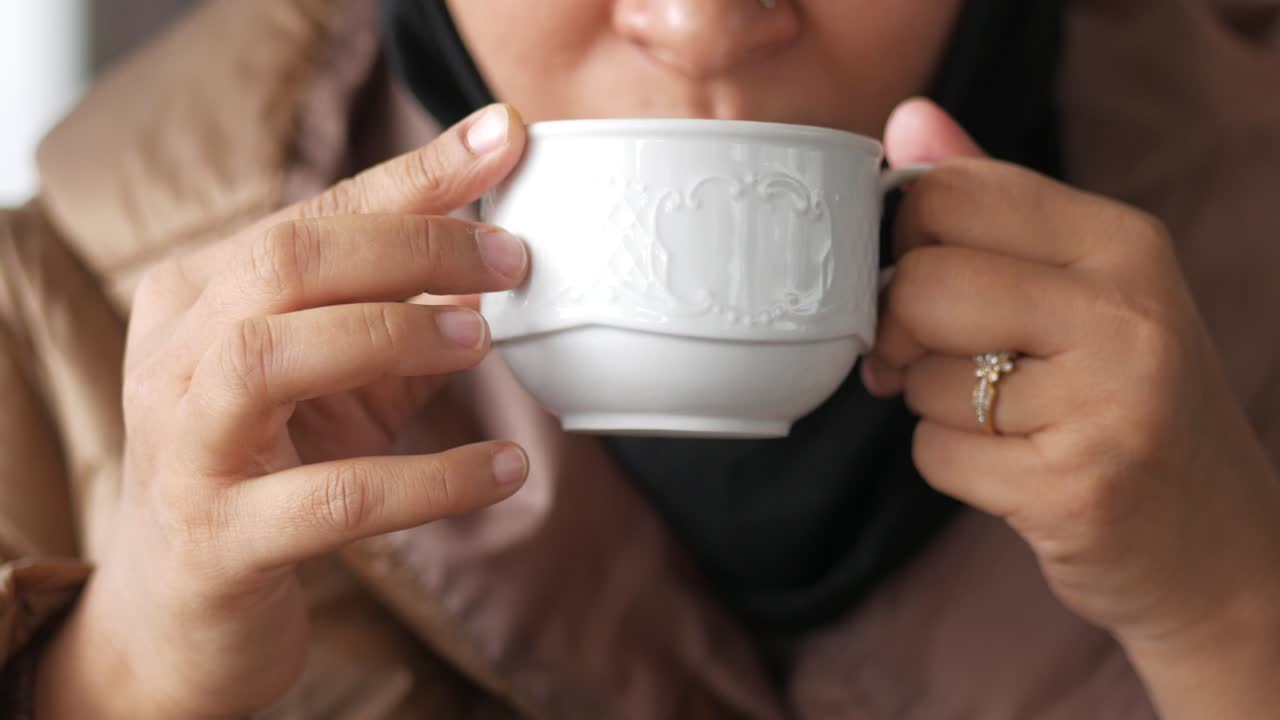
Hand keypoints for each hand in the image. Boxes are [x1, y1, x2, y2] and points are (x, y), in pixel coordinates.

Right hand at [35, 104, 531, 719]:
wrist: (180, 610)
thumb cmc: (268, 471)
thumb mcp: (336, 383)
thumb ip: (400, 321)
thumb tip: (488, 267)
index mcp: (199, 295)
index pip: (315, 214)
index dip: (416, 174)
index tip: (506, 139)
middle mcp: (176, 356)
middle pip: (287, 261)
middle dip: (413, 245)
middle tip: (511, 261)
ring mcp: (186, 447)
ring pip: (273, 354)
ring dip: (394, 332)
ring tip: (481, 340)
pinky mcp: (220, 540)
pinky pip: (333, 498)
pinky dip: (432, 481)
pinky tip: (504, 470)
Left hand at [863, 99, 1279, 714]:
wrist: (1213, 545)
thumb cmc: (1125, 403)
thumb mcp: (1080, 287)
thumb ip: (989, 204)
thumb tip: (906, 121)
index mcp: (1121, 242)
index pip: (949, 194)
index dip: (902, 244)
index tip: (918, 281)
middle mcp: (1124, 310)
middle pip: (918, 284)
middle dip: (901, 335)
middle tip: (933, 362)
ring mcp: (1107, 401)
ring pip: (920, 378)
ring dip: (933, 408)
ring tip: (1007, 423)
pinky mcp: (1074, 486)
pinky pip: (935, 455)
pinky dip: (951, 467)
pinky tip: (1014, 472)